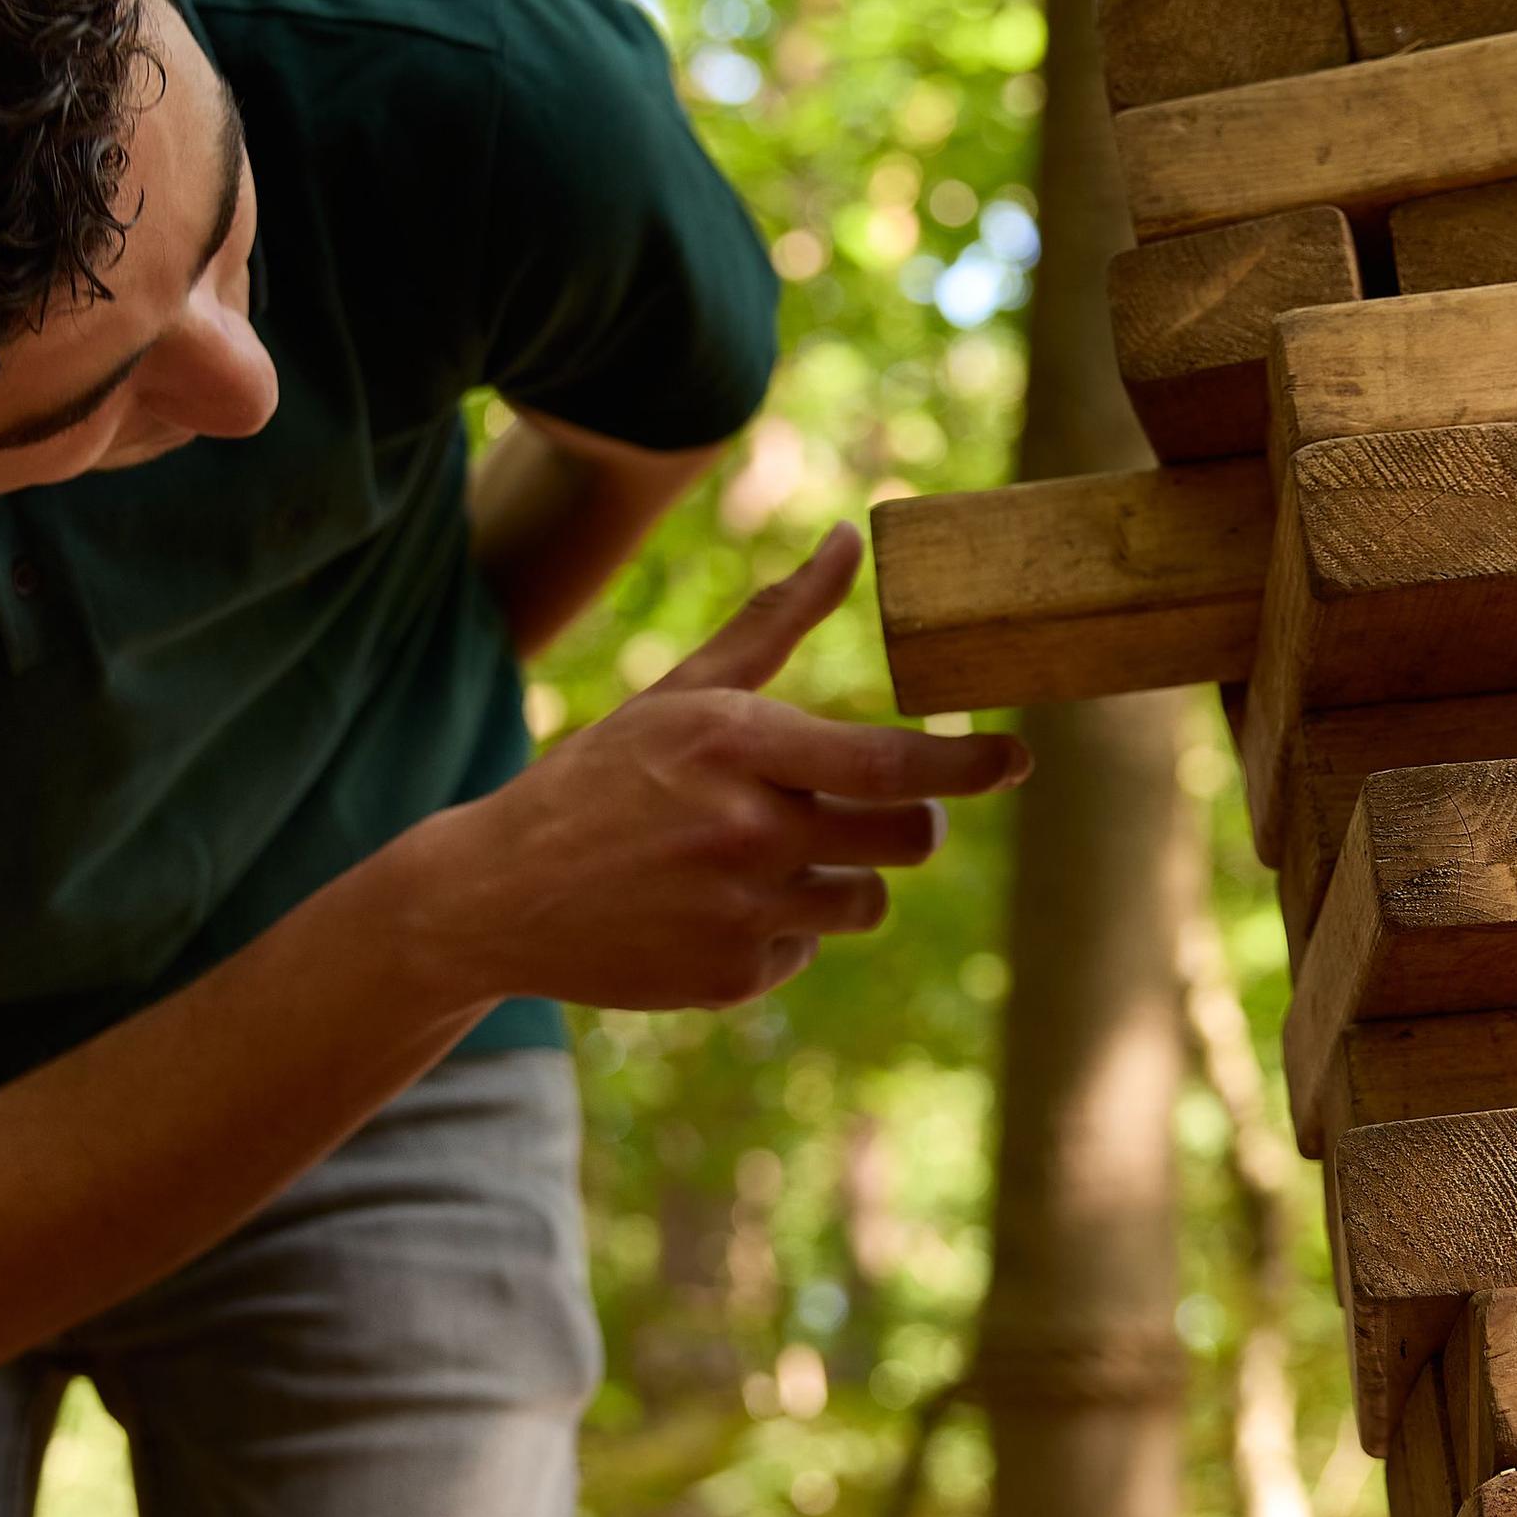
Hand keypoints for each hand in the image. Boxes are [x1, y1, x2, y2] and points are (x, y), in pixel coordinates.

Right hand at [398, 524, 1030, 1010]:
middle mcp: (747, 830)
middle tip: (876, 812)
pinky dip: (776, 928)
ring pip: (866, 899)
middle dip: (912, 823)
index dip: (967, 765)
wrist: (497, 893)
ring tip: (753, 859)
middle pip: (907, 838)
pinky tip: (708, 908)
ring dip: (836, 877)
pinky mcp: (733, 978)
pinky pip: (806, 948)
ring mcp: (742, 912)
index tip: (1018, 759)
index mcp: (737, 744)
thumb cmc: (603, 777)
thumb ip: (777, 620)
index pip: (890, 763)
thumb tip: (848, 538)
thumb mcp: (683, 694)